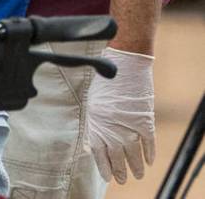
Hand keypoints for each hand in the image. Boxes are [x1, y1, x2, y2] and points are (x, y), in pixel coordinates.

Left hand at [86, 47, 155, 183]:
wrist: (124, 64)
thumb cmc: (106, 80)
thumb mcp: (94, 101)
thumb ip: (97, 120)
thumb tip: (99, 138)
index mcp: (95, 122)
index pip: (98, 152)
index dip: (103, 166)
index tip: (107, 176)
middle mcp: (111, 128)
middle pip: (116, 156)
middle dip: (119, 170)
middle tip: (122, 180)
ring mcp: (129, 126)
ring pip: (133, 154)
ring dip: (135, 166)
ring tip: (137, 175)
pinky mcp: (145, 121)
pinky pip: (148, 143)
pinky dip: (149, 153)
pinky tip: (149, 161)